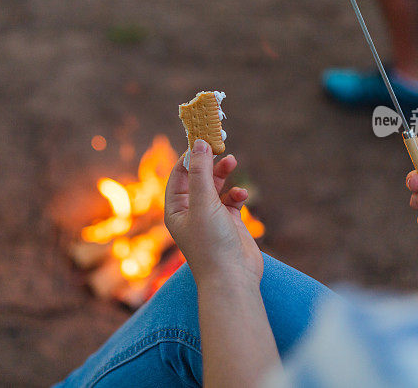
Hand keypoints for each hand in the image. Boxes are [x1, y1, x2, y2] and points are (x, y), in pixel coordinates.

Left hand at [164, 139, 259, 285]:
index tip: (201, 138)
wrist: (233, 279)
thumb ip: (201, 173)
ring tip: (233, 161)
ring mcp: (211, 217)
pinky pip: (232, 200)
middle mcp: (191, 212)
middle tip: (221, 145)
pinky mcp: (230, 223)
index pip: (178, 175)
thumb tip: (199, 144)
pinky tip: (242, 195)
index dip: (188, 157)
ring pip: (216, 186)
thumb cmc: (211, 244)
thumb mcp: (203, 203)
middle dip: (208, 162)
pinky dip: (237, 194)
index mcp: (176, 209)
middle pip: (198, 178)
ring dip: (223, 173)